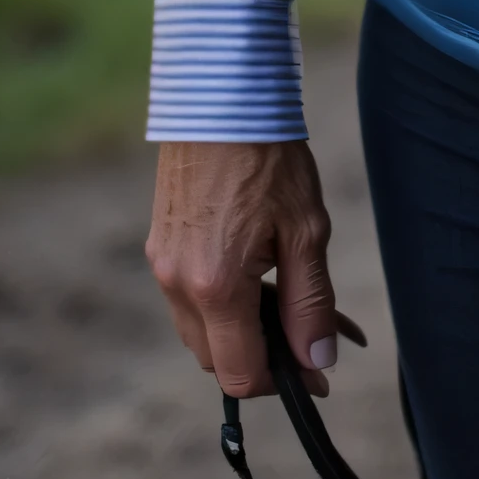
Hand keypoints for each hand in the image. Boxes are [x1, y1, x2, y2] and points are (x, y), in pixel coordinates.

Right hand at [147, 138, 338, 399]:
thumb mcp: (305, 231)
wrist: (220, 95)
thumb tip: (317, 363)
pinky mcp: (160, 244)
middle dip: (262, 357)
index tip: (318, 370)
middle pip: (217, 359)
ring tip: (287, 296)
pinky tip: (256, 271)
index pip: (240, 374)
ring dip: (241, 330)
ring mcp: (163, 264)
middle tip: (310, 330)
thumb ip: (310, 304)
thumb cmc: (269, 155)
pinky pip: (189, 297)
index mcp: (215, 287)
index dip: (282, 383)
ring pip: (201, 331)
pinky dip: (222, 302)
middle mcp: (178, 284)